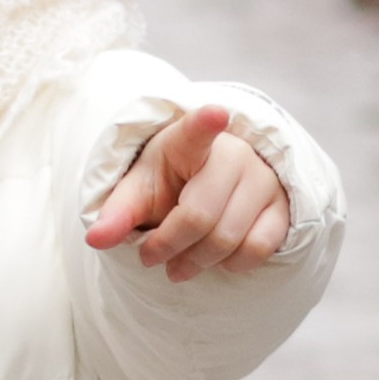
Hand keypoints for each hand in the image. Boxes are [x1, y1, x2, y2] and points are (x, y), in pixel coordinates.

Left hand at [85, 103, 288, 280]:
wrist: (209, 183)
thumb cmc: (169, 183)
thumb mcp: (138, 191)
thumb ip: (118, 213)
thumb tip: (96, 239)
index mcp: (189, 142)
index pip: (197, 131)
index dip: (205, 123)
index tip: (215, 114)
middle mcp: (234, 154)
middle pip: (201, 216)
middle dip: (169, 246)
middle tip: (150, 259)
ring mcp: (263, 179)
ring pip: (229, 237)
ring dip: (197, 262)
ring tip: (178, 265)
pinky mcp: (282, 205)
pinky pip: (259, 247)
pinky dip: (233, 264)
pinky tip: (217, 259)